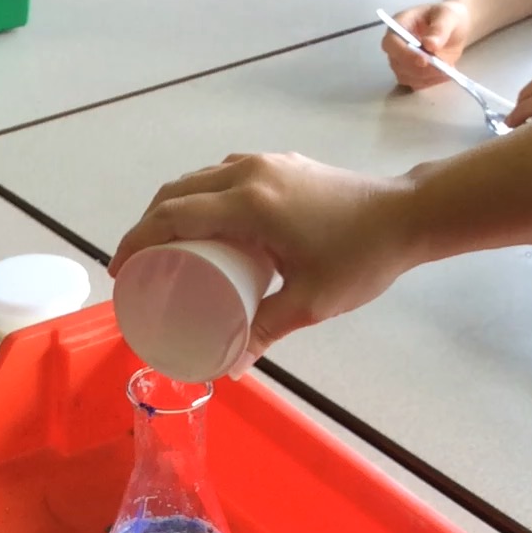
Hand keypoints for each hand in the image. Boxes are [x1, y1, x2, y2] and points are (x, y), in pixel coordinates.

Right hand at [110, 153, 423, 368]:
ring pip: (199, 178)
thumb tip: (231, 368)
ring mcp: (265, 163)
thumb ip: (265, 332)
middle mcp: (249, 173)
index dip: (137, 242)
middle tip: (138, 264)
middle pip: (176, 192)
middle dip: (147, 225)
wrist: (408, 215)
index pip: (172, 216)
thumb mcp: (309, 303)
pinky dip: (201, 196)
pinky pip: (223, 174)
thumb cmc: (360, 259)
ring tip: (165, 244)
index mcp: (249, 204)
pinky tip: (207, 223)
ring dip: (173, 207)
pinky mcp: (280, 164)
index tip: (123, 271)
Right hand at [382, 1, 472, 89]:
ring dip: (426, 77)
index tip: (423, 60)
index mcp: (399, 25)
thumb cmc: (447, 16)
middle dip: (418, 69)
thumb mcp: (447, 16)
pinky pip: (416, 83)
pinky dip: (431, 82)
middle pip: (397, 63)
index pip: (391, 42)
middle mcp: (396, 45)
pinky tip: (446, 74)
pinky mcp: (412, 73)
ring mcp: (402, 61)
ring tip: (447, 69)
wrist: (455, 27)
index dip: (404, 53)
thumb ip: (439, 29)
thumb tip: (429, 44)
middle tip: (442, 68)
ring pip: (405, 76)